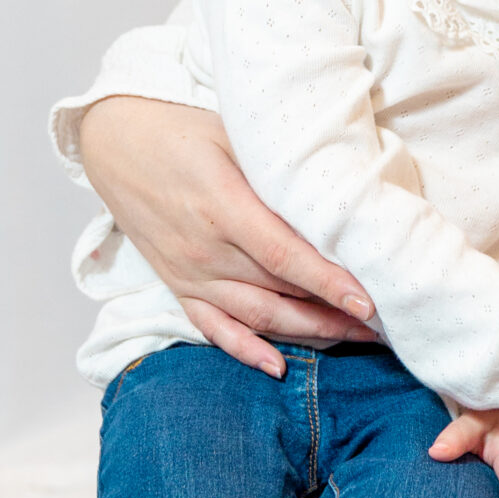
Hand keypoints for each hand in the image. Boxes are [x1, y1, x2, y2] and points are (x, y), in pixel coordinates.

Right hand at [76, 97, 373, 375]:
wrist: (114, 141)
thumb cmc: (180, 130)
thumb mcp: (232, 135)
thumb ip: (277, 172)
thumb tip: (335, 197)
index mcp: (223, 206)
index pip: (287, 257)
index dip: (330, 283)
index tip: (370, 301)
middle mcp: (205, 249)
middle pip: (280, 294)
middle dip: (336, 313)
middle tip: (384, 324)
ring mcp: (189, 273)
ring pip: (256, 317)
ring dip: (308, 334)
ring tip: (355, 340)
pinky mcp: (177, 285)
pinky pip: (213, 328)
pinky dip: (245, 350)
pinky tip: (278, 367)